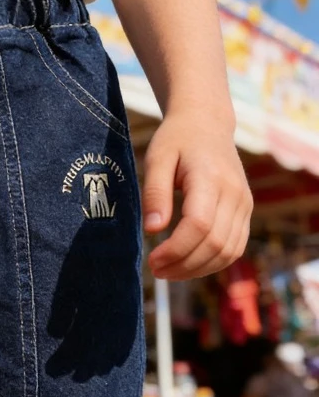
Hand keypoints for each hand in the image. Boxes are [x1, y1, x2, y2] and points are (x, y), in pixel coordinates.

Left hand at [143, 114, 251, 280]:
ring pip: (228, 251)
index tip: (152, 260)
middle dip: (184, 265)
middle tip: (156, 270)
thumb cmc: (176, 140)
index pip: (199, 225)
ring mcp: (244, 203)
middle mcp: (234, 193)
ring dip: (197, 269)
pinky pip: (235, 247)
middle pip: (215, 243)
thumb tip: (152, 230)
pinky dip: (212, 263)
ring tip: (168, 272)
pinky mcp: (245, 211)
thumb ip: (155, 193)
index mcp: (210, 178)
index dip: (176, 249)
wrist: (207, 124)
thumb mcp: (157, 158)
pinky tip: (187, 265)